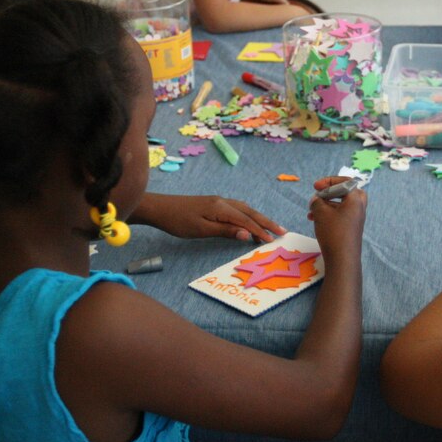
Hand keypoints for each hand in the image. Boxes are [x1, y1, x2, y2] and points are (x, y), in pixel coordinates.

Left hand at [140, 194, 286, 242]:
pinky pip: (237, 209)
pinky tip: (249, 221)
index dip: (260, 230)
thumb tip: (247, 235)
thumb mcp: (201, 230)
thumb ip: (225, 231)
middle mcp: (223, 202)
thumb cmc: (177, 221)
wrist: (159, 208)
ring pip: (244, 209)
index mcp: (221, 208)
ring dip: (258, 218)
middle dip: (266, 222)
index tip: (273, 240)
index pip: (246, 220)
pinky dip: (248, 216)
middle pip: (249, 212)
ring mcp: (218, 201)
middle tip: (282, 231)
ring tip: (271, 228)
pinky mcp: (214, 204)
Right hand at [308, 176, 366, 263]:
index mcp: (355, 199)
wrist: (342, 259)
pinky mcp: (351, 228)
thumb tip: (316, 200)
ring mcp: (356, 218)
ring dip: (326, 205)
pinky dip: (329, 214)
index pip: (345, 181)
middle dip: (331, 192)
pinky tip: (315, 220)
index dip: (328, 181)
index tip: (316, 187)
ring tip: (311, 212)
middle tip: (320, 195)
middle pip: (346, 192)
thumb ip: (317, 202)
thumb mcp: (321, 213)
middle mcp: (359, 207)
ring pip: (341, 205)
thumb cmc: (333, 232)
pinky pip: (340, 215)